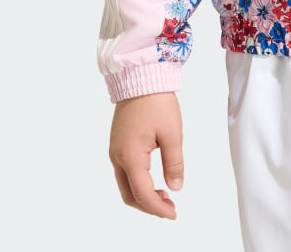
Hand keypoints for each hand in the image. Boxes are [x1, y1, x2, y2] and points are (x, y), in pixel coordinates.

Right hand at [108, 92, 183, 219]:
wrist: (140, 77)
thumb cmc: (157, 102)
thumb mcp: (172, 133)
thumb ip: (174, 163)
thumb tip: (175, 186)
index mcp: (130, 156)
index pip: (142, 194)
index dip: (158, 208)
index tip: (173, 213)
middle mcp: (117, 157)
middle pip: (129, 195)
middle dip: (149, 206)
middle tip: (170, 208)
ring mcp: (115, 151)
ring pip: (125, 185)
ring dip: (143, 195)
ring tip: (164, 196)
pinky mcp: (117, 144)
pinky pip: (124, 172)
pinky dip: (137, 182)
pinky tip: (154, 180)